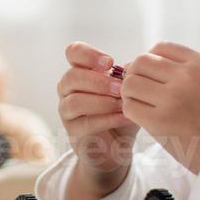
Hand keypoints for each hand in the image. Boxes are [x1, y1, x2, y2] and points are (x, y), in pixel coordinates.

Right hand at [57, 41, 138, 199]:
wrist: (116, 147)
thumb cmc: (120, 112)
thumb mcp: (126, 92)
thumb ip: (127, 78)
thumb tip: (132, 67)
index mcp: (80, 71)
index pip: (73, 52)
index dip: (88, 54)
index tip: (109, 62)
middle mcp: (68, 88)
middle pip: (72, 76)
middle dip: (98, 81)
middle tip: (120, 88)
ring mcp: (66, 110)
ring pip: (75, 101)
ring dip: (101, 101)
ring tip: (122, 104)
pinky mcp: (72, 131)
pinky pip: (84, 123)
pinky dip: (106, 119)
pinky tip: (124, 117)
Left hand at [121, 42, 199, 173]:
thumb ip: (180, 68)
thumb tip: (136, 63)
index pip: (160, 48)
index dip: (150, 59)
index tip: (151, 75)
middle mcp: (186, 77)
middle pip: (141, 62)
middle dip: (135, 74)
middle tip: (141, 90)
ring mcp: (172, 98)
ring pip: (130, 83)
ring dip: (130, 93)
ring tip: (141, 103)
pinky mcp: (159, 121)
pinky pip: (130, 106)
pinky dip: (131, 110)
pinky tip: (143, 116)